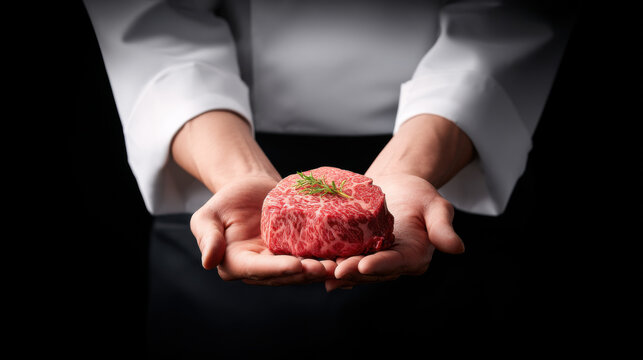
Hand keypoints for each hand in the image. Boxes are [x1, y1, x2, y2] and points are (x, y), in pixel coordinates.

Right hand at [190, 176, 335, 284]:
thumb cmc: (225, 200)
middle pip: (285, 275)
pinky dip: (328, 257)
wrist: (249, 187)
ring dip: (321, 270)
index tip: (297, 265)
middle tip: (327, 268)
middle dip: (306, 273)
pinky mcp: (297, 251)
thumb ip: (208, 237)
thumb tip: (207, 263)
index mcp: (237, 265)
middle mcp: (261, 269)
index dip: (279, 269)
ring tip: (339, 264)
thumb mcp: (206, 216)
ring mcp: (281, 261)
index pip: (259, 271)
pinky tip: (345, 255)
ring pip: (302, 270)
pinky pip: (312, 256)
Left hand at [325, 174, 464, 290]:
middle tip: (332, 270)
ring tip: (318, 269)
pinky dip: (328, 262)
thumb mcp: (436, 206)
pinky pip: (341, 258)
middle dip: (351, 272)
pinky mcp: (355, 252)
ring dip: (335, 271)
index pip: (396, 263)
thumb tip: (458, 248)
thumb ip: (443, 227)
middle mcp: (391, 265)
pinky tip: (311, 265)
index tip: (363, 264)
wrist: (396, 187)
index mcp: (413, 257)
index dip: (379, 266)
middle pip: (370, 271)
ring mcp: (372, 260)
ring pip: (352, 269)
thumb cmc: (419, 195)